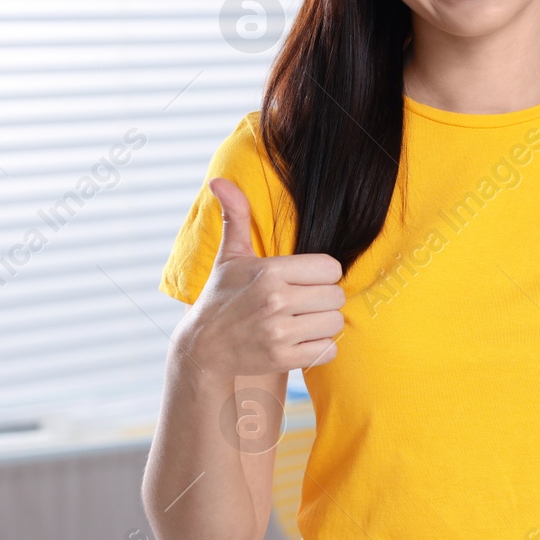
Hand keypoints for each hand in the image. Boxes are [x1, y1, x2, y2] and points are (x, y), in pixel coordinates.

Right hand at [178, 177, 345, 377]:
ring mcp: (279, 331)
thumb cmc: (221, 297)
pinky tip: (300, 340)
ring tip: (304, 320)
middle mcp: (276, 300)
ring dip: (324, 324)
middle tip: (305, 302)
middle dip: (325, 299)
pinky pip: (327, 350)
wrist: (203, 347)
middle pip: (336, 296)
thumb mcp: (230, 256)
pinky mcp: (283, 358)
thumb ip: (236, 216)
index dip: (323, 274)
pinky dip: (319, 348)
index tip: (306, 280)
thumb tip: (220, 181)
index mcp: (270, 271)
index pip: (330, 268)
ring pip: (335, 323)